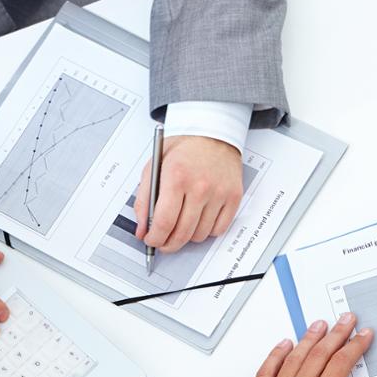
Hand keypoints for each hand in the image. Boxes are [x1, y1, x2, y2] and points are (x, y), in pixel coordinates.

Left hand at [134, 135, 242, 252]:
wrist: (211, 132)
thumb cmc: (182, 148)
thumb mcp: (153, 167)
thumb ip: (144, 200)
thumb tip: (143, 229)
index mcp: (176, 177)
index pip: (164, 222)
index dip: (155, 238)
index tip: (151, 240)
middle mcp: (200, 186)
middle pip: (182, 233)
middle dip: (168, 244)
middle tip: (163, 242)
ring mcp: (219, 193)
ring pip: (200, 235)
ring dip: (188, 236)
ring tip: (182, 224)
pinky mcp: (233, 196)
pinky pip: (218, 229)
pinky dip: (207, 230)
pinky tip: (199, 220)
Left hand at [232, 314, 376, 376]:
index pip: (341, 364)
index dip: (355, 346)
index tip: (364, 335)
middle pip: (320, 354)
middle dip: (336, 333)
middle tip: (346, 319)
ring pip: (294, 357)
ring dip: (309, 338)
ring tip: (319, 325)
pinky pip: (267, 370)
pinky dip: (276, 355)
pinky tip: (283, 345)